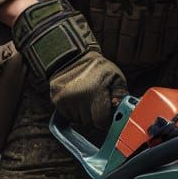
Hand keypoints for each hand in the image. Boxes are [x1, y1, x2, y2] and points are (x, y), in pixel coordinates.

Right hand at [11, 0, 126, 131]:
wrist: (71, 55)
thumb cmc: (97, 68)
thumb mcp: (115, 76)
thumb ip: (121, 95)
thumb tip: (121, 111)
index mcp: (95, 91)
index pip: (101, 122)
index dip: (106, 119)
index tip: (106, 112)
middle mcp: (79, 97)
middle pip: (89, 123)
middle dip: (95, 115)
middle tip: (96, 101)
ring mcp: (65, 100)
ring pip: (78, 120)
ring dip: (84, 113)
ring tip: (86, 97)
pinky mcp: (56, 100)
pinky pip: (68, 115)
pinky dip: (73, 110)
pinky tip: (77, 98)